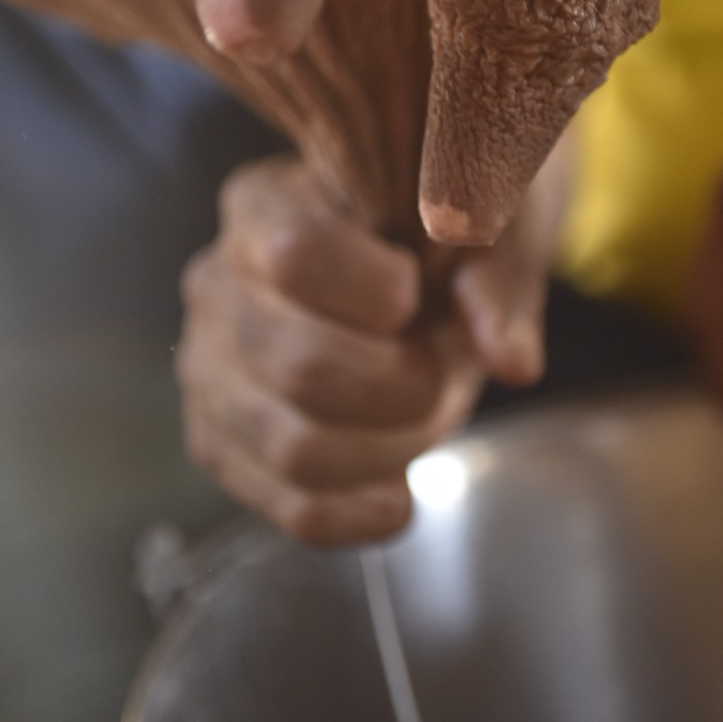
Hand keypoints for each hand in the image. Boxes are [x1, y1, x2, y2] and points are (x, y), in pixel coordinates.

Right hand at [177, 148, 564, 545]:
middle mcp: (215, 284)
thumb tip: (513, 362)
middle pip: (296, 364)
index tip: (418, 294)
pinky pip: (291, 509)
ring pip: (293, 448)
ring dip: (388, 451)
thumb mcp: (482, 230)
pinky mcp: (222, 444)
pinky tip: (401, 495)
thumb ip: (500, 280)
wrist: (411, 280)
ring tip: (422, 420)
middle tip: (437, 371)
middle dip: (399, 386)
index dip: (378, 291)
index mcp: (264, 205)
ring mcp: (208, 371)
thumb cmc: (439, 241)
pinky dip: (362, 516)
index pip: (295, 254)